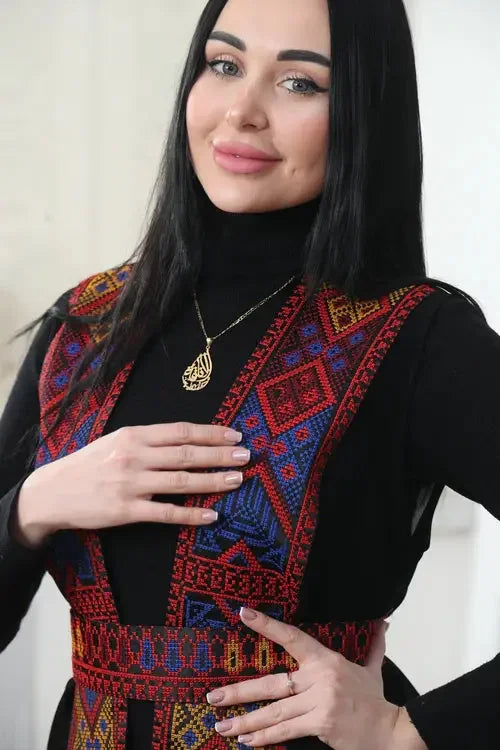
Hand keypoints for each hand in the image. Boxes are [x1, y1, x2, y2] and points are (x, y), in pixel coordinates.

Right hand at [15, 421, 248, 546]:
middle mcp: (133, 457)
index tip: (235, 434)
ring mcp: (130, 484)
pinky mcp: (125, 511)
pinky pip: (166, 513)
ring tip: (237, 480)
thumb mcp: (115, 442)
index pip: (180, 431)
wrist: (51, 493)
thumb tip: (186, 439)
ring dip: (213, 481)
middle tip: (246, 455)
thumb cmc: (88, 466)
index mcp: (132, 436)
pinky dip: (191, 514)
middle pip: (186, 453)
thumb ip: (147, 441)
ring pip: (181, 482)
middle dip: (220, 454)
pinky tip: (212, 514)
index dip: (210, 432)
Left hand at [205, 607, 401, 749]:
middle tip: (213, 697)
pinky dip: (265, 738)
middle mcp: (320, 678)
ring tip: (221, 724)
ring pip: (274, 712)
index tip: (243, 614)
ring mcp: (319, 702)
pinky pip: (286, 731)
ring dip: (245, 720)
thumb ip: (373, 645)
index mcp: (326, 660)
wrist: (392, 732)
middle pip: (271, 683)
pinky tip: (247, 741)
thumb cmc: (375, 701)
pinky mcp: (321, 724)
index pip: (292, 637)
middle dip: (239, 691)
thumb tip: (384, 623)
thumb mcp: (372, 669)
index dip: (267, 625)